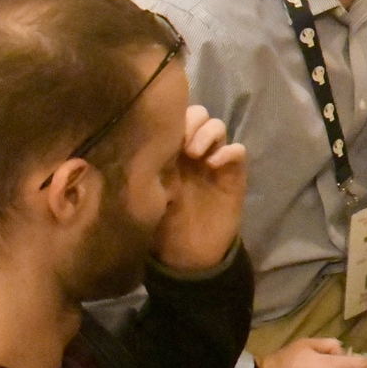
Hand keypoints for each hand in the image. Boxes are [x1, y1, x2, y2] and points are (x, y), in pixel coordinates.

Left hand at [152, 105, 246, 273]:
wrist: (188, 253)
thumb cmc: (161, 225)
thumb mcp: (144, 197)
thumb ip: (142, 172)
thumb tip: (129, 149)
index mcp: (168, 152)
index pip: (173, 118)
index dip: (169, 119)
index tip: (160, 135)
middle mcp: (192, 150)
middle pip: (198, 114)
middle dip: (190, 122)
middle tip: (181, 144)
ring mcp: (214, 160)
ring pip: (217, 126)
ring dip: (207, 133)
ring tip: (196, 154)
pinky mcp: (233, 174)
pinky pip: (237, 150)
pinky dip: (227, 152)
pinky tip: (214, 165)